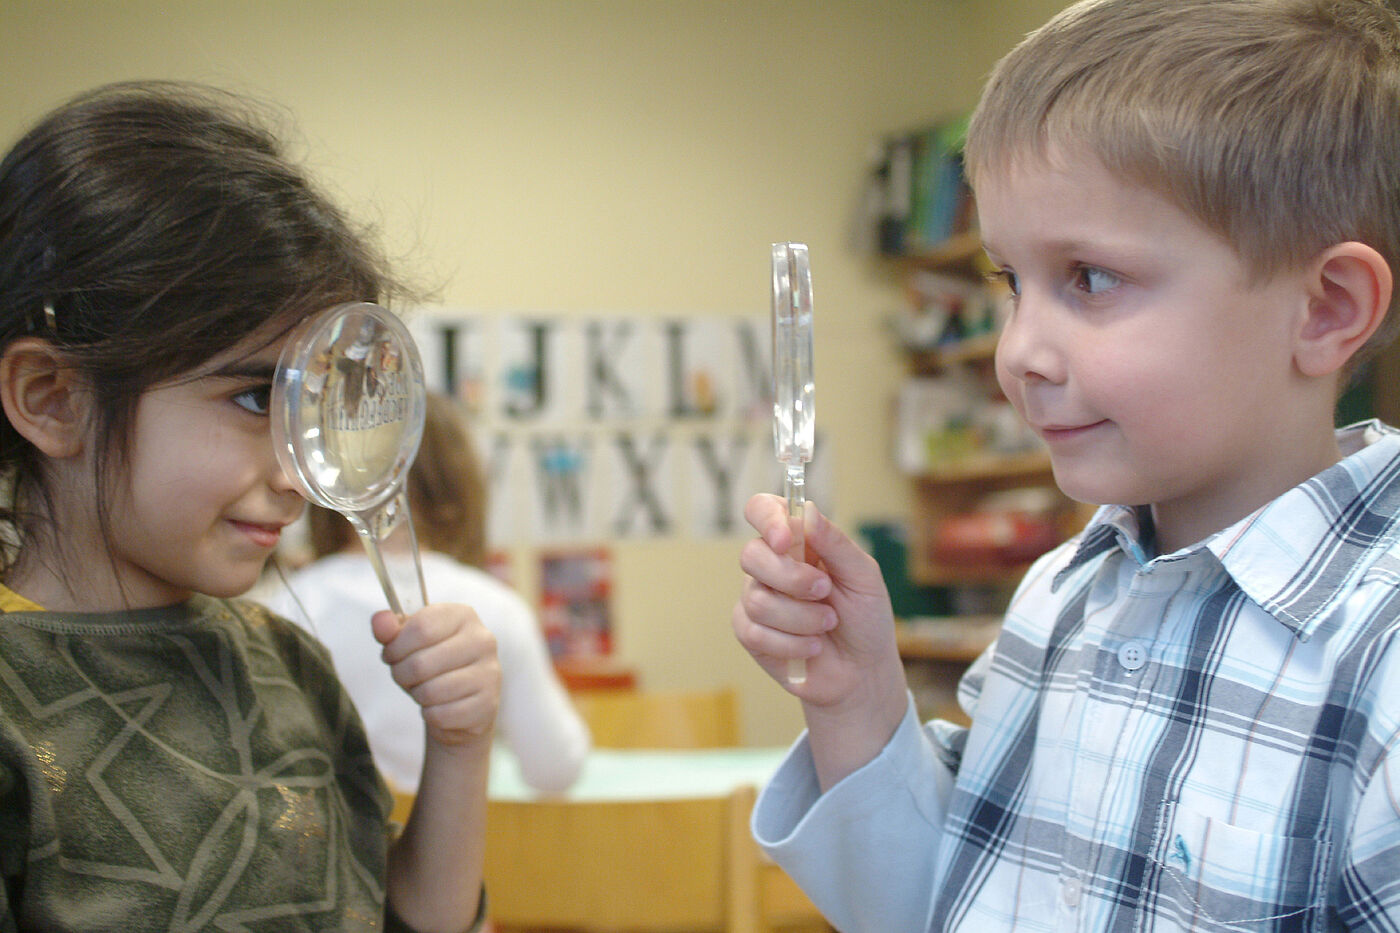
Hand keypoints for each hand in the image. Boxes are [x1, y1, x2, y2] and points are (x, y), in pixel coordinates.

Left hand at [373, 603, 499, 746]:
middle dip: (402, 674)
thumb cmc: (433, 665)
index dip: (396, 647)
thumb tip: (380, 620)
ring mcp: (489, 673)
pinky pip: (441, 714)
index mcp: (463, 615)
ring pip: (431, 691)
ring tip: (424, 690)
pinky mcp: (488, 704)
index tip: (392, 655)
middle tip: (406, 676)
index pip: (420, 627)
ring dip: (418, 695)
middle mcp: (483, 640)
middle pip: (421, 663)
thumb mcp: (409, 643)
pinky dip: (431, 714)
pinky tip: (439, 706)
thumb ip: (390, 629)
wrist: (462, 702)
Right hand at [733, 494, 902, 710]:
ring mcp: (757, 598)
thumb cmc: (865, 618)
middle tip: (825, 591)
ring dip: (801, 617)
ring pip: (756, 598)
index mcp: (799, 542)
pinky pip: (752, 631)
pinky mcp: (750, 633)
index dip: (767, 519)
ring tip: (828, 624)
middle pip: (752, 554)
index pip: (763, 510)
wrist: (863, 672)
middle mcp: (772, 566)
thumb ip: (836, 543)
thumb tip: (807, 511)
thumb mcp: (864, 577)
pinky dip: (790, 643)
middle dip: (792, 578)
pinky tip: (812, 647)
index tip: (786, 539)